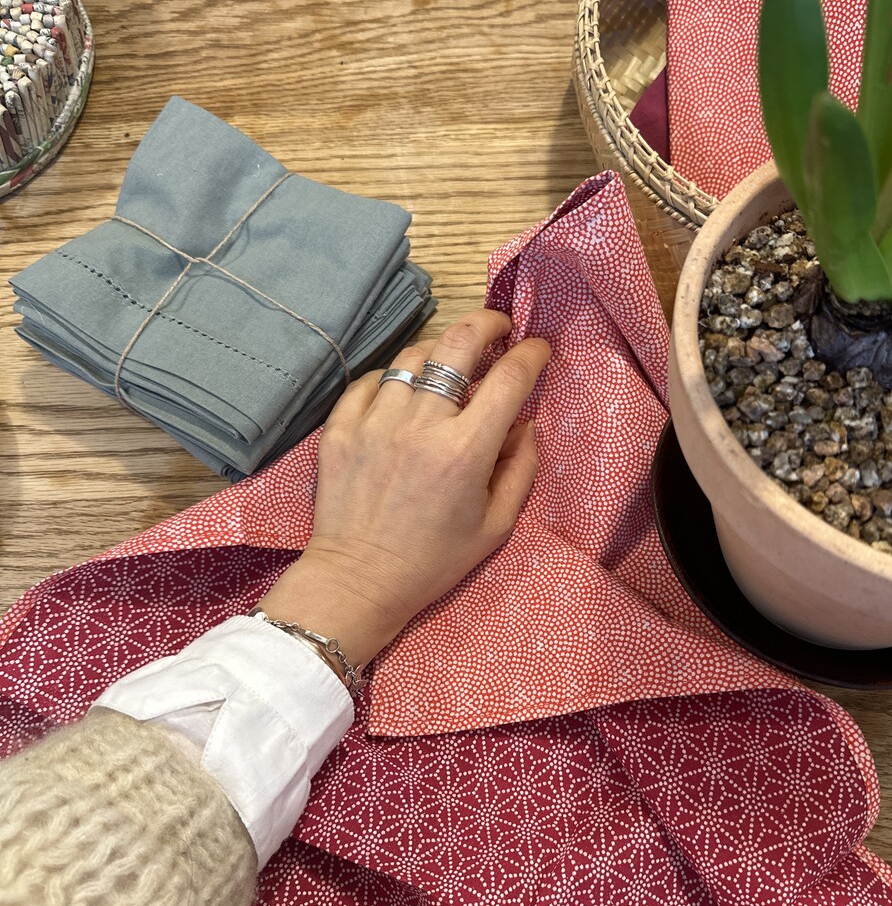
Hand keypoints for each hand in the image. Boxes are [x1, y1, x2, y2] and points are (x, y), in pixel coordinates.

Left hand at [256, 310, 549, 672]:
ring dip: (439, 351)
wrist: (357, 581)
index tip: (537, 349)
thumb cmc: (432, 561)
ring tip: (449, 363)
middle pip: (459, 343)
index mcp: (465, 451)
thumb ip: (519, 470)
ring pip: (413, 356)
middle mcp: (420, 425)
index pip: (509, 378)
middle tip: (498, 328)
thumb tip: (525, 426)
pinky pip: (371, 380)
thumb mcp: (495, 526)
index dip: (531, 354)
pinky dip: (393, 377)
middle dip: (487, 324)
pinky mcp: (340, 428)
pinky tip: (403, 392)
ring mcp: (375, 422)